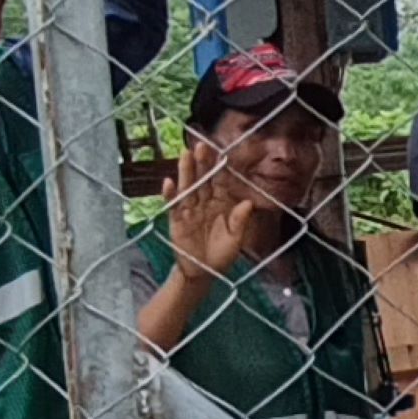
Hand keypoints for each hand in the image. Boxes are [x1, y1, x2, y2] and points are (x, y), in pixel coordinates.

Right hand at [166, 140, 253, 282]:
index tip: (222, 153)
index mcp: (222, 204)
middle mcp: (205, 202)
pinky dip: (170, 195)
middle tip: (201, 145)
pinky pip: (173, 205)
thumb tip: (248, 203)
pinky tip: (169, 182)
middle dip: (202, 163)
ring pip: (188, 187)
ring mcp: (189, 209)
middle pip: (203, 179)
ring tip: (185, 154)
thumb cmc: (221, 254)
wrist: (204, 273)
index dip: (220, 168)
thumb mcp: (235, 240)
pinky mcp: (176, 219)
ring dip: (186, 171)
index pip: (221, 182)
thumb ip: (240, 221)